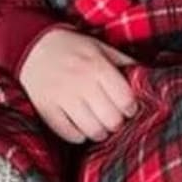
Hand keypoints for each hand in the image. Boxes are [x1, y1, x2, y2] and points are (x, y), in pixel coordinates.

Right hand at [19, 28, 137, 143]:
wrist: (31, 45)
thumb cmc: (73, 48)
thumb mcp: (101, 47)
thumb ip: (124, 63)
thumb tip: (149, 78)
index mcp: (97, 66)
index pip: (125, 101)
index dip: (130, 108)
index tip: (127, 107)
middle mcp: (80, 82)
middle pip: (112, 120)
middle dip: (116, 122)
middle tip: (113, 118)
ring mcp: (61, 97)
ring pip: (93, 131)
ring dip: (100, 132)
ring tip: (98, 124)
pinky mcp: (46, 109)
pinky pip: (70, 135)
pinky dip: (79, 135)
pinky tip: (80, 126)